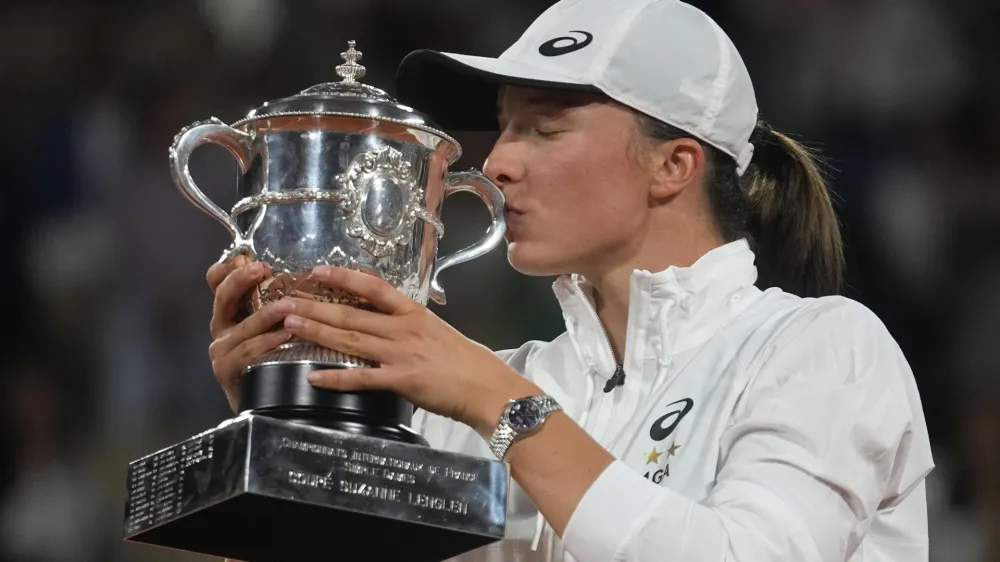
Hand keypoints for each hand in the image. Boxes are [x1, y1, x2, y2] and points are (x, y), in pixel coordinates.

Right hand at [206, 257, 295, 411]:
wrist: (270, 405)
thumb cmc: (281, 359)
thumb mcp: (282, 324)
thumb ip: (286, 302)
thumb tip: (313, 273)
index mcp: (232, 311)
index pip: (218, 281)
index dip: (228, 268)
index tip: (249, 258)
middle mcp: (222, 327)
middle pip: (223, 296)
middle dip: (241, 280)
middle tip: (262, 269)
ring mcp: (221, 350)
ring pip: (242, 327)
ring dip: (266, 315)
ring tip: (289, 306)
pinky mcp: (227, 370)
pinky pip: (247, 352)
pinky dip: (268, 343)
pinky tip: (287, 336)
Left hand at [282, 266, 540, 433]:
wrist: (488, 388)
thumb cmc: (467, 362)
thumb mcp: (438, 332)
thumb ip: (409, 325)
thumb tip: (383, 320)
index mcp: (414, 313)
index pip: (374, 288)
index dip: (344, 278)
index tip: (318, 271)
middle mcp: (404, 329)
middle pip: (352, 314)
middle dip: (315, 306)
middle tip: (284, 301)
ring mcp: (402, 354)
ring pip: (351, 341)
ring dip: (317, 333)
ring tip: (290, 326)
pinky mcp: (402, 381)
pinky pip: (362, 378)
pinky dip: (336, 378)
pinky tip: (313, 376)